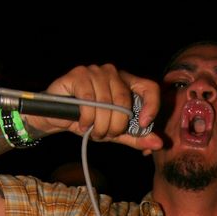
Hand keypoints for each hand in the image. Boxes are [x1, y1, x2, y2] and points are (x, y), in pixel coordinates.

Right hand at [25, 63, 163, 151]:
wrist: (57, 118)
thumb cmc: (88, 121)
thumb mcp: (115, 133)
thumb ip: (137, 137)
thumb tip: (159, 144)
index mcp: (126, 83)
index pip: (149, 87)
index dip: (151, 106)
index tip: (143, 124)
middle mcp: (112, 73)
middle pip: (125, 101)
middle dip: (117, 125)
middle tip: (107, 135)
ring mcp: (94, 71)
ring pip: (106, 102)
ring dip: (100, 125)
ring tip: (93, 131)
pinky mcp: (78, 75)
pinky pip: (89, 100)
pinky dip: (86, 118)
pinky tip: (82, 124)